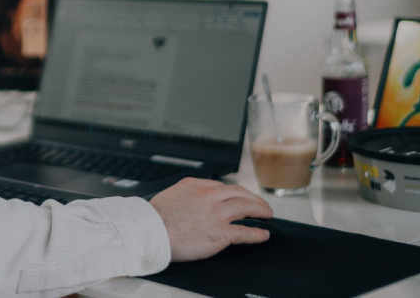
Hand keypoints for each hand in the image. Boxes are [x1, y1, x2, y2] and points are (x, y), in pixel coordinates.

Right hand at [148, 178, 272, 261]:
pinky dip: (257, 233)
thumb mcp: (170, 196)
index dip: (235, 192)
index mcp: (195, 186)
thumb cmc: (154, 218)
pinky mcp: (220, 233)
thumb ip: (185, 196)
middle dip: (254, 198)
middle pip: (239, 193)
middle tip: (261, 204)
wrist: (151, 231)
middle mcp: (208, 196)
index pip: (222, 186)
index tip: (240, 196)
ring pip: (246, 207)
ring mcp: (216, 214)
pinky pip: (245, 231)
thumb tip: (189, 202)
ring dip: (260, 210)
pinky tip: (264, 234)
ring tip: (268, 215)